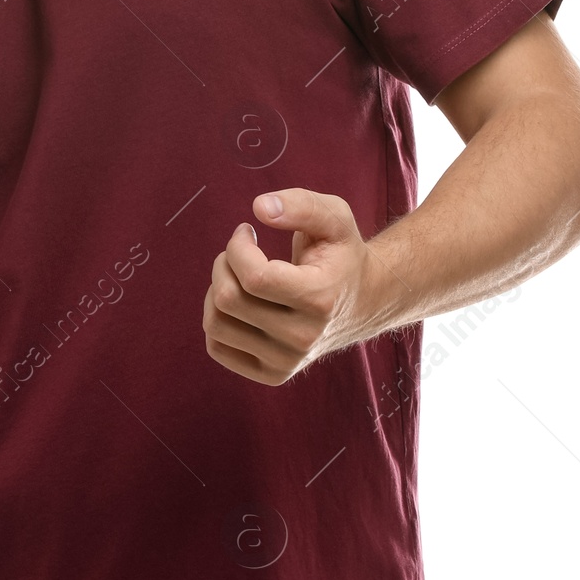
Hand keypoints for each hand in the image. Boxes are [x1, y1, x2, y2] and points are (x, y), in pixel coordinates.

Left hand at [202, 190, 381, 385]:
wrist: (364, 302)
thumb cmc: (341, 254)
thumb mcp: (334, 217)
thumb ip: (301, 204)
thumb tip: (259, 209)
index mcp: (320, 299)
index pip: (254, 279)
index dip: (238, 247)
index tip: (245, 231)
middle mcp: (304, 338)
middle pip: (228, 299)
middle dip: (223, 263)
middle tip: (240, 251)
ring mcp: (287, 362)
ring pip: (216, 324)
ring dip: (215, 289)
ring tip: (237, 275)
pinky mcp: (272, 374)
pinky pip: (217, 347)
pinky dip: (218, 318)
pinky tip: (240, 301)